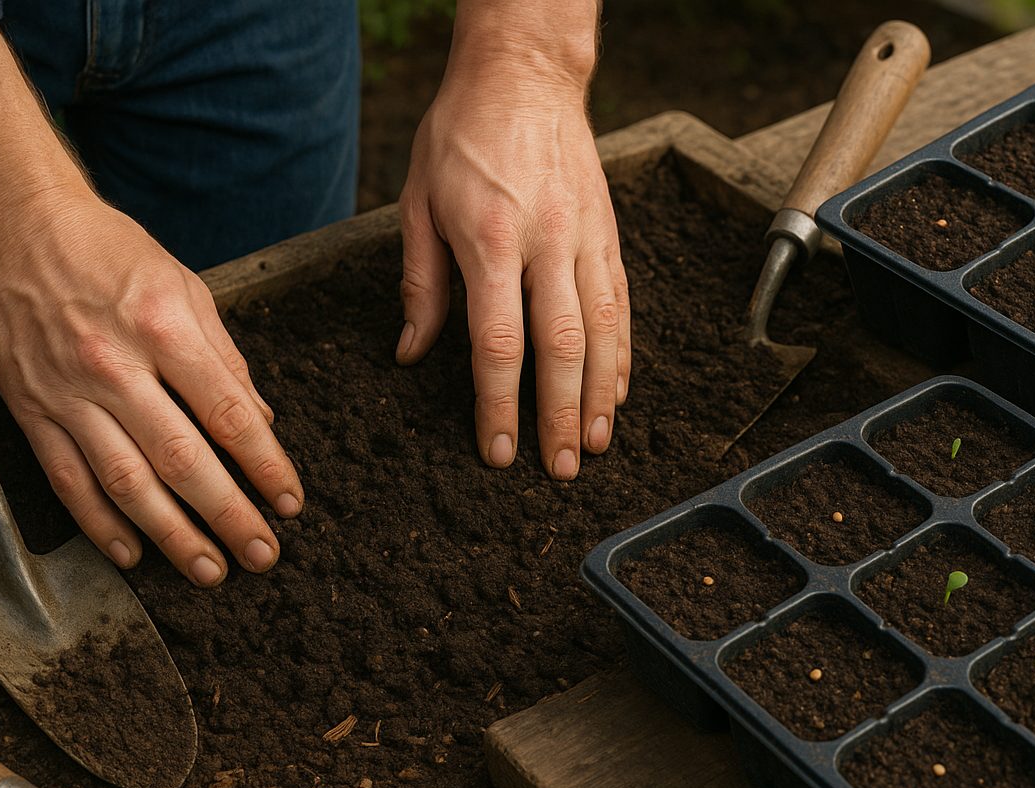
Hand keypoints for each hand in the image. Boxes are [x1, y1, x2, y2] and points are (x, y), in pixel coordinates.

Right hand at [0, 186, 303, 585]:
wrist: (14, 226)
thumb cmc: (108, 252)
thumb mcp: (186, 288)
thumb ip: (227, 359)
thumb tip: (262, 420)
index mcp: (164, 330)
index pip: (230, 416)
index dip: (266, 467)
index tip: (290, 502)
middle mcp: (115, 367)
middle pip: (183, 460)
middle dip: (229, 516)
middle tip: (262, 554)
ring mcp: (68, 393)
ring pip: (126, 482)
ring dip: (172, 535)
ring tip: (209, 570)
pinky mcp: (31, 410)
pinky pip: (68, 480)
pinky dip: (100, 524)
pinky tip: (132, 553)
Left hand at [396, 48, 629, 478]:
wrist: (523, 73)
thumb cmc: (461, 134)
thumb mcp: (418, 202)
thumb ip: (421, 284)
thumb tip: (412, 353)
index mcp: (491, 239)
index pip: (498, 342)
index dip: (500, 404)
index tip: (498, 450)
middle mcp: (546, 243)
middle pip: (561, 347)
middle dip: (561, 414)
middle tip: (562, 467)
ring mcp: (584, 238)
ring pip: (604, 330)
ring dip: (602, 394)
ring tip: (598, 443)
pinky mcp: (607, 234)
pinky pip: (621, 304)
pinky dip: (623, 353)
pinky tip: (619, 391)